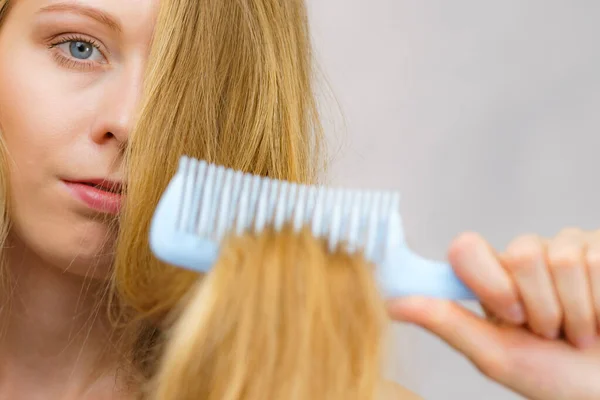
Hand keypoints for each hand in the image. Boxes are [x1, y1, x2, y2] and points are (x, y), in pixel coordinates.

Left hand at [387, 229, 599, 399]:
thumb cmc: (557, 377)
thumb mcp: (496, 354)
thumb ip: (446, 322)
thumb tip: (390, 303)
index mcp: (493, 280)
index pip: (466, 248)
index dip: (488, 280)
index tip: (510, 315)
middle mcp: (526, 257)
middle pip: (520, 254)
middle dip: (541, 307)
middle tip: (552, 333)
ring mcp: (567, 248)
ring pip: (561, 259)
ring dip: (576, 311)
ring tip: (581, 332)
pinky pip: (596, 262)